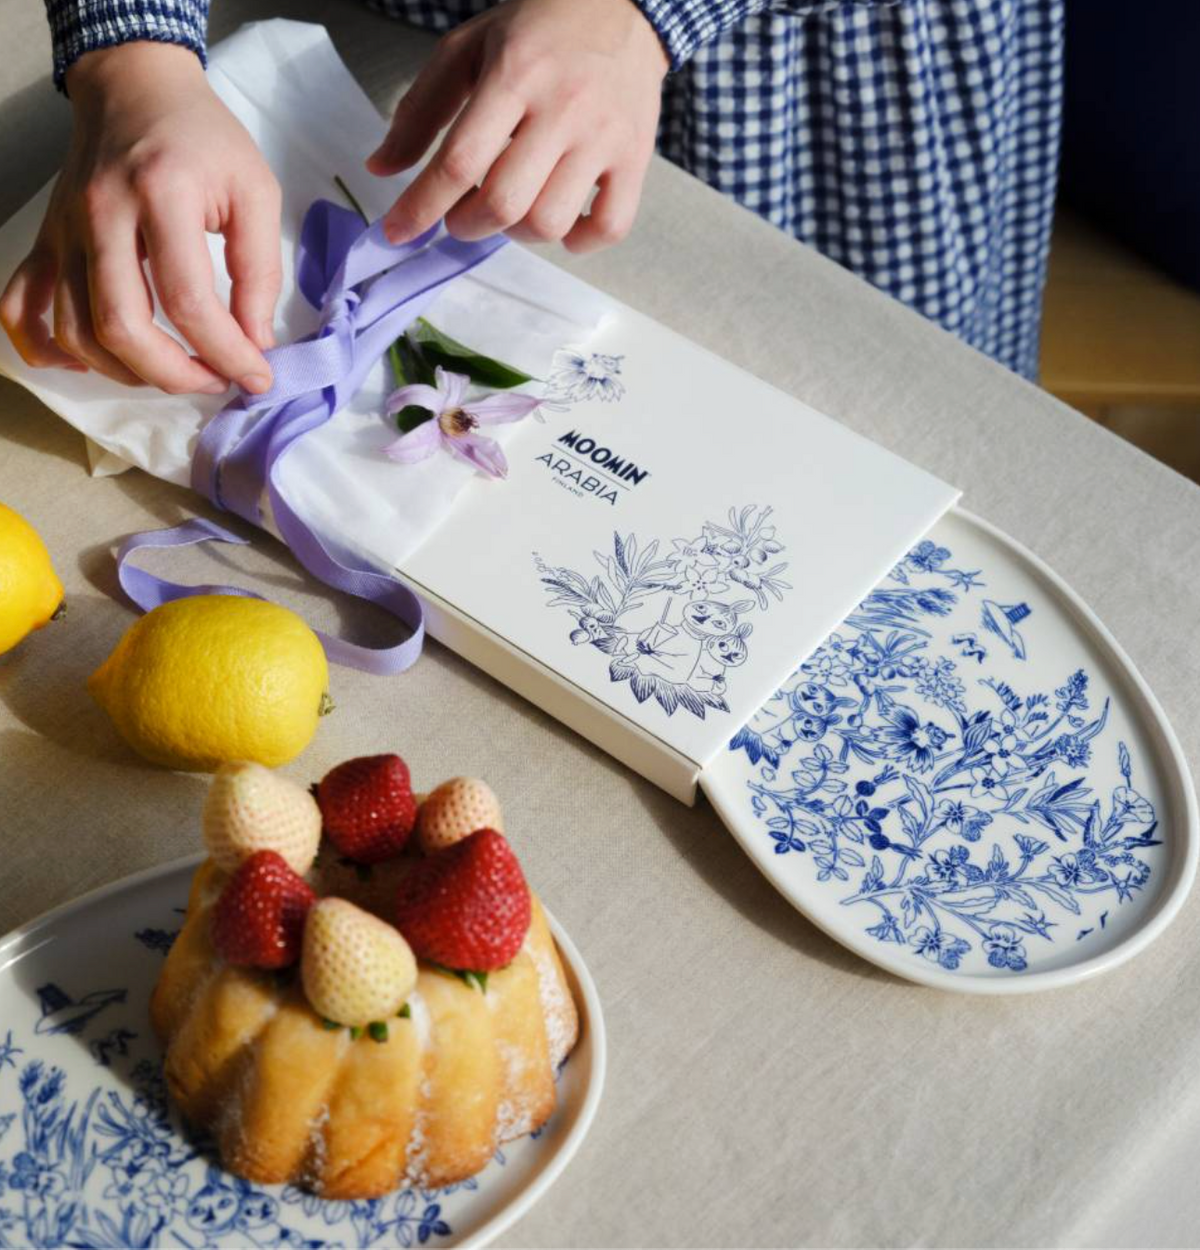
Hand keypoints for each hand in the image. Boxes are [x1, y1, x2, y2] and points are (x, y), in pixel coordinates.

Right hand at [0, 42, 280, 393]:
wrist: (134, 86)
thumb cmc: (203, 138)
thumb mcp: (255, 192)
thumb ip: (260, 271)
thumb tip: (255, 343)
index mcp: (160, 195)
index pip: (189, 302)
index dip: (228, 354)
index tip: (257, 375)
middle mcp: (101, 215)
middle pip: (121, 327)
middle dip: (175, 375)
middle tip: (215, 380)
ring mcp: (64, 230)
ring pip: (75, 331)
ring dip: (127, 372)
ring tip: (175, 371)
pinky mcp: (46, 240)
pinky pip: (23, 307)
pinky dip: (48, 350)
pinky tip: (93, 365)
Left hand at [367, 0, 667, 253]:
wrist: (622, 5)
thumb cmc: (538, 32)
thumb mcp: (468, 50)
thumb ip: (421, 110)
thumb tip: (381, 167)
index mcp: (515, 74)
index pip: (459, 160)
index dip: (420, 207)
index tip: (397, 232)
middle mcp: (563, 107)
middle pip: (503, 202)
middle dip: (467, 225)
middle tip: (460, 216)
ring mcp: (604, 136)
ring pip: (550, 223)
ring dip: (518, 234)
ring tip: (512, 210)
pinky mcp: (635, 158)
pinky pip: (609, 227)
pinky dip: (578, 241)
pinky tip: (561, 222)